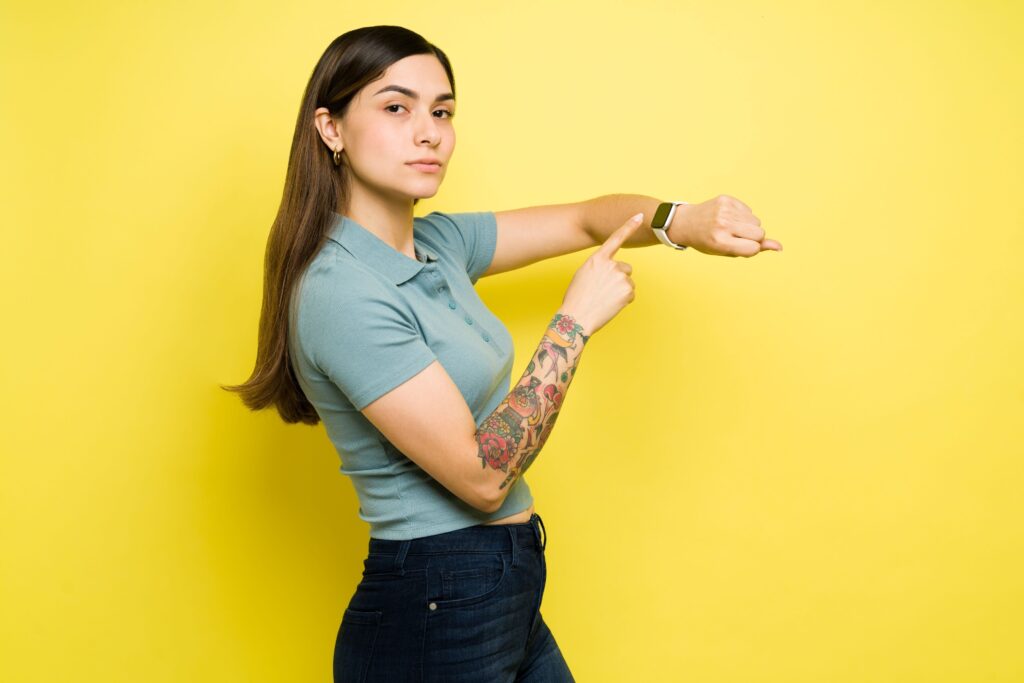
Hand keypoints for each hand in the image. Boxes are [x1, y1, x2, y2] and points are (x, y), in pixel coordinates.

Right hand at [559, 213, 643, 336]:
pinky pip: (631, 294)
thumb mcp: (584, 274)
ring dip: (620, 291)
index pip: (616, 238)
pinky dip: (623, 301)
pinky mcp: (628, 291)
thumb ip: (599, 267)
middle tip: (603, 291)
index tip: (641, 216)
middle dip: (618, 278)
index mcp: (597, 259)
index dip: (629, 226)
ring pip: (628, 282)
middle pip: (625, 268)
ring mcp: (621, 277)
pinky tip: (610, 305)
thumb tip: (614, 270)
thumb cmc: (576, 298)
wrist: (577, 317)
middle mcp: (611, 265)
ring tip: (604, 299)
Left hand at [671, 195, 782, 255]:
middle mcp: (723, 225)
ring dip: (748, 226)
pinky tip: (728, 217)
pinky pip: (749, 210)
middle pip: (759, 233)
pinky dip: (743, 216)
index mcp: (721, 242)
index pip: (754, 248)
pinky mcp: (726, 199)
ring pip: (756, 221)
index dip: (751, 249)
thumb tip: (779, 247)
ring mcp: (725, 210)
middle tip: (735, 237)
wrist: (686, 223)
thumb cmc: (708, 241)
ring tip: (731, 227)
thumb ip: (754, 250)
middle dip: (753, 237)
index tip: (740, 247)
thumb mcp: (727, 251)